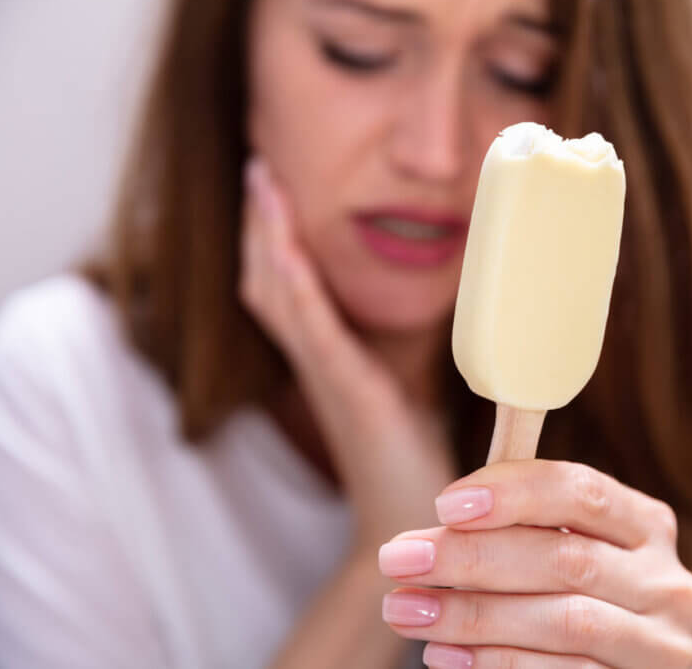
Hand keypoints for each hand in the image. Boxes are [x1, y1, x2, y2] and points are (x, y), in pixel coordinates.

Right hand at [240, 156, 456, 554]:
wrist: (404, 524)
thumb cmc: (406, 456)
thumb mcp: (400, 388)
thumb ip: (394, 351)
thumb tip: (435, 303)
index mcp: (328, 357)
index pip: (287, 286)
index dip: (273, 237)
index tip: (271, 185)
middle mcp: (317, 362)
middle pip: (269, 281)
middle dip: (260, 224)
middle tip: (257, 168)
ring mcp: (327, 376)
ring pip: (282, 296)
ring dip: (270, 239)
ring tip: (263, 187)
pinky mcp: (351, 393)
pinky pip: (316, 333)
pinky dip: (300, 289)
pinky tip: (289, 255)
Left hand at [378, 460, 691, 667]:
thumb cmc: (563, 596)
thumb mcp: (555, 549)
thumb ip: (518, 525)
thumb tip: (441, 519)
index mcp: (646, 524)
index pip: (582, 491)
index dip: (514, 493)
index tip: (444, 505)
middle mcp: (665, 581)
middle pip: (566, 559)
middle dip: (472, 557)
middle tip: (399, 559)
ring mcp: (659, 645)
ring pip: (563, 621)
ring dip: (472, 615)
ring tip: (406, 610)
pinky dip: (496, 664)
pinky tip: (444, 655)